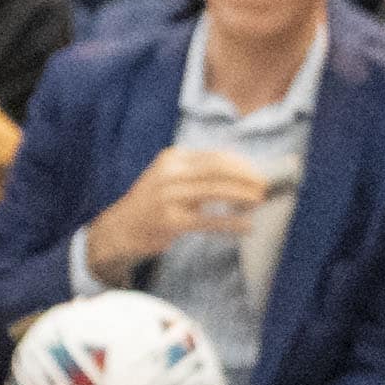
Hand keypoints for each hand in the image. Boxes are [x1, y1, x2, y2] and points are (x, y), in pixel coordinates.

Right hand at [88, 145, 267, 269]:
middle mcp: (169, 173)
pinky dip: (231, 223)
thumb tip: (242, 175)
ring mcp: (168, 196)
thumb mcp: (170, 179)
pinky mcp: (170, 221)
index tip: (259, 173)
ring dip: (242, 196)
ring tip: (259, 202)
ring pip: (215, 191)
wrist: (120, 228)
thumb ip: (198, 175)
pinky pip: (208, 221)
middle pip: (217, 169)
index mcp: (172, 158)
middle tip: (265, 186)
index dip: (242, 165)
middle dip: (246, 177)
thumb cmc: (152, 204)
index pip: (215, 156)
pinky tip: (246, 226)